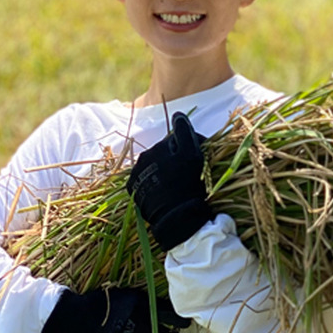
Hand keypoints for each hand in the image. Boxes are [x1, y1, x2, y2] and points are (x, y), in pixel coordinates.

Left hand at [127, 111, 215, 250]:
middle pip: (165, 152)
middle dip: (175, 157)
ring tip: (176, 185)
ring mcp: (138, 173)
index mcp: (161, 147)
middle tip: (188, 174)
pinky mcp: (133, 189)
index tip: (199, 156)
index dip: (191, 145)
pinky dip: (154, 183)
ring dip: (164, 170)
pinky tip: (164, 192)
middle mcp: (146, 156)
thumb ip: (185, 132)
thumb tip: (178, 114)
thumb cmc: (188, 185)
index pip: (178, 138)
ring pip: (155, 166)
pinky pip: (145, 180)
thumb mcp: (192, 156)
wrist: (175, 218)